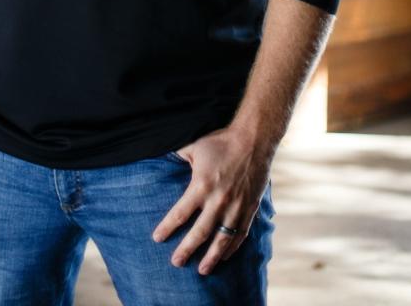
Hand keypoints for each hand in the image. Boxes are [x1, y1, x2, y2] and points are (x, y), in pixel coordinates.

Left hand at [151, 124, 271, 273]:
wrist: (253, 139)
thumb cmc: (221, 141)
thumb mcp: (194, 146)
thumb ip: (179, 157)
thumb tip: (164, 159)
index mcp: (201, 186)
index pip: (180, 213)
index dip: (167, 228)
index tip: (157, 238)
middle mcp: (218, 201)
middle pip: (199, 233)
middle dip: (186, 250)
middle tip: (176, 263)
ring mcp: (236, 207)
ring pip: (221, 240)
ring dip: (211, 257)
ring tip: (202, 270)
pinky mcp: (249, 209)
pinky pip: (240, 235)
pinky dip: (232, 249)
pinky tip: (224, 257)